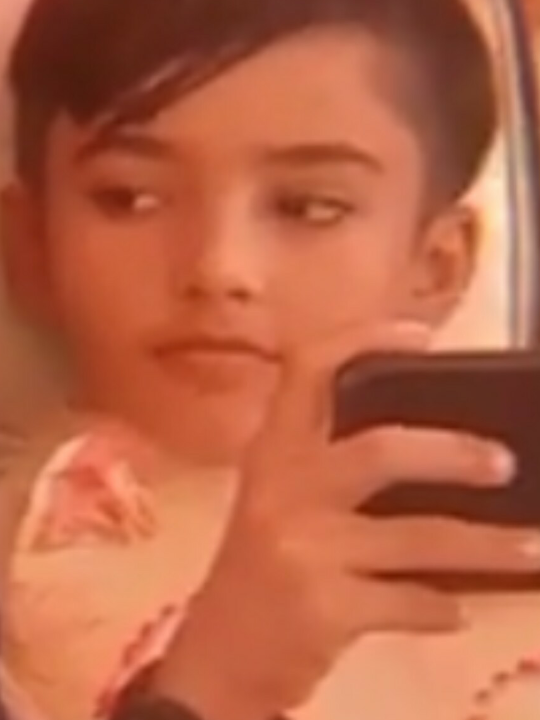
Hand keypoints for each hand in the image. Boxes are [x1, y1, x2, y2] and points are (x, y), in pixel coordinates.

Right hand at [153, 322, 539, 719]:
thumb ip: (330, 467)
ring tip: (530, 547)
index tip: (424, 337)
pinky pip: (410, 601)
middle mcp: (284, 487)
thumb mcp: (278, 500)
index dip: (366, 340)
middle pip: (382, 450)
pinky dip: (442, 607)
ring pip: (417, 536)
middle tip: (505, 463)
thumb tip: (435, 449)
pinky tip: (455, 610)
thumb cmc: (258, 564)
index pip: (309, 369)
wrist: (218, 654)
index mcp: (272, 449)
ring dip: (486, 546)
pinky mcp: (324, 608)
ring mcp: (303, 548)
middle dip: (454, 454)